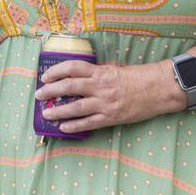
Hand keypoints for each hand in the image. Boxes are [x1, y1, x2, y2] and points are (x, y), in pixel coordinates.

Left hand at [35, 59, 175, 132]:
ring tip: (46, 113)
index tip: (45, 75)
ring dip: (58, 111)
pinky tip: (63, 127)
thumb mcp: (115, 69)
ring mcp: (104, 103)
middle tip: (38, 94)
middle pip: (69, 86)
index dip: (57, 71)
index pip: (73, 67)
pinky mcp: (111, 117)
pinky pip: (89, 123)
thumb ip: (98, 72)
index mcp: (100, 71)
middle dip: (51, 90)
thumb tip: (81, 74)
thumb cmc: (137, 77)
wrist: (157, 90)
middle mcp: (100, 86)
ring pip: (76, 107)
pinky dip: (74, 125)